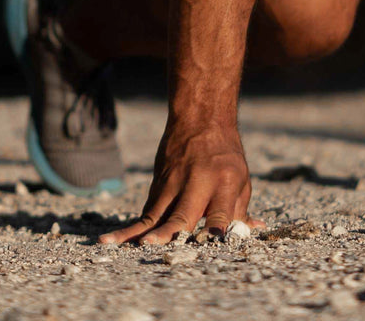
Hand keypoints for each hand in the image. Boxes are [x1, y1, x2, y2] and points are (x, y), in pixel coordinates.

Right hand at [100, 121, 261, 244]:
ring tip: (110, 244)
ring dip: (134, 230)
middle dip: (166, 232)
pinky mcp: (158, 182)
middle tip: (150, 246)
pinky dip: (135, 225)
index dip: (216, 229)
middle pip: (181, 213)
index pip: (221, 212)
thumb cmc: (225, 153)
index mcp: (225, 182)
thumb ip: (241, 208)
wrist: (201, 117)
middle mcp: (197, 183)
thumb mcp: (241, 176)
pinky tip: (116, 239)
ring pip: (153, 212)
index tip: (211, 243)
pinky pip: (149, 209)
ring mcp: (173, 182)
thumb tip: (253, 229)